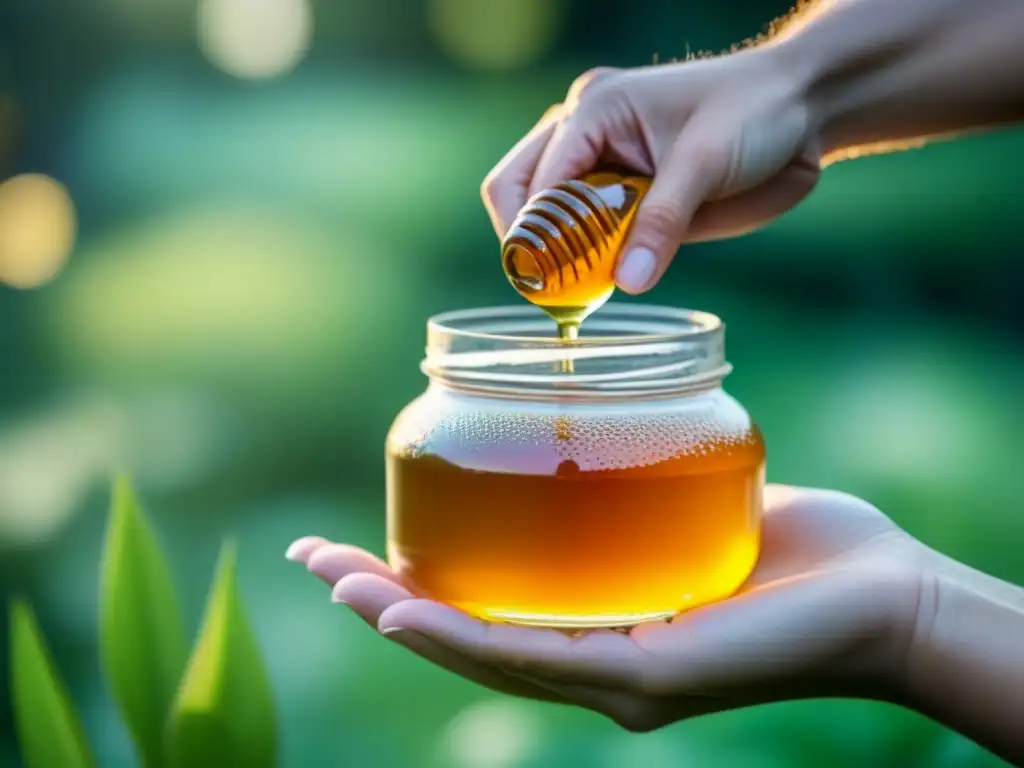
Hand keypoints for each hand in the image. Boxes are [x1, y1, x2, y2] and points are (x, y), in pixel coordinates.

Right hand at [287, 485, 927, 731]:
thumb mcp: (696, 505)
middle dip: (383, 598)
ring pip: (484, 650)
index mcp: (601, 625)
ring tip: (339, 582)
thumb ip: (643, 483)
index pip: (488, 607)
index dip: (413, 583)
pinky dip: (460, 636)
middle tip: (313, 561)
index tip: (354, 547)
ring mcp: (616, 678)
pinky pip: (533, 656)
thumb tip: (597, 426)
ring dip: (401, 616)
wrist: (884, 597)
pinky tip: (403, 611)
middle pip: (468, 631)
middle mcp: (597, 663)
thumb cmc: (799, 551)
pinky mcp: (644, 678)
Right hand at [480, 46, 821, 294]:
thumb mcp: (706, 162)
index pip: (537, 180)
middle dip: (530, 242)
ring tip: (581, 289)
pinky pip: (584, 232)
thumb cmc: (755, 112)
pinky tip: (603, 280)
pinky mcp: (623, 195)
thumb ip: (663, 222)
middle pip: (516, 190)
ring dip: (556, 254)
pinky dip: (584, 260)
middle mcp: (585, 134)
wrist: (802, 110)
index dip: (536, 235)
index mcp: (594, 110)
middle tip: (557, 290)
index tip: (553, 283)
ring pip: (543, 213)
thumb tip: (628, 280)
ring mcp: (600, 163)